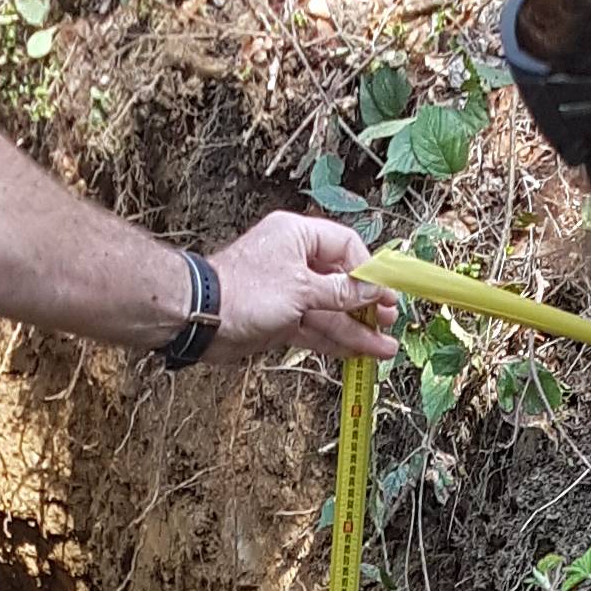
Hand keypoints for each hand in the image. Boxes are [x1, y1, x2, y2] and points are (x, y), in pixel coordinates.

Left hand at [208, 212, 398, 366]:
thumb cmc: (246, 292)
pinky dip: (335, 341)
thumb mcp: (302, 289)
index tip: (386, 293)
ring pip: (331, 311)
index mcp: (299, 236)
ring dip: (357, 330)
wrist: (201, 320)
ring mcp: (289, 293)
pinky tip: (359, 354)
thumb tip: (373, 290)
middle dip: (367, 305)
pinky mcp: (282, 320)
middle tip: (389, 321)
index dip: (369, 270)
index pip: (346, 246)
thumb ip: (341, 292)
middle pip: (342, 282)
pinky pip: (316, 329)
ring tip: (384, 348)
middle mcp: (296, 261)